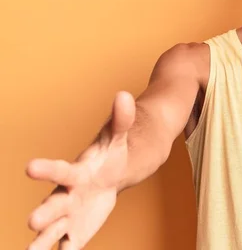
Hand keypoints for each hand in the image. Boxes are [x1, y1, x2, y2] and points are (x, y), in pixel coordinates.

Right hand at [26, 91, 135, 249]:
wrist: (117, 169)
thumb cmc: (113, 151)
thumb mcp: (119, 135)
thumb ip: (121, 119)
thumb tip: (125, 95)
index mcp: (77, 171)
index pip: (61, 170)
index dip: (47, 169)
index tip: (29, 167)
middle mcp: (68, 193)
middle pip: (55, 203)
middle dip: (45, 212)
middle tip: (33, 221)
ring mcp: (72, 212)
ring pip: (54, 229)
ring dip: (43, 240)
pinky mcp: (79, 227)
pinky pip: (69, 243)